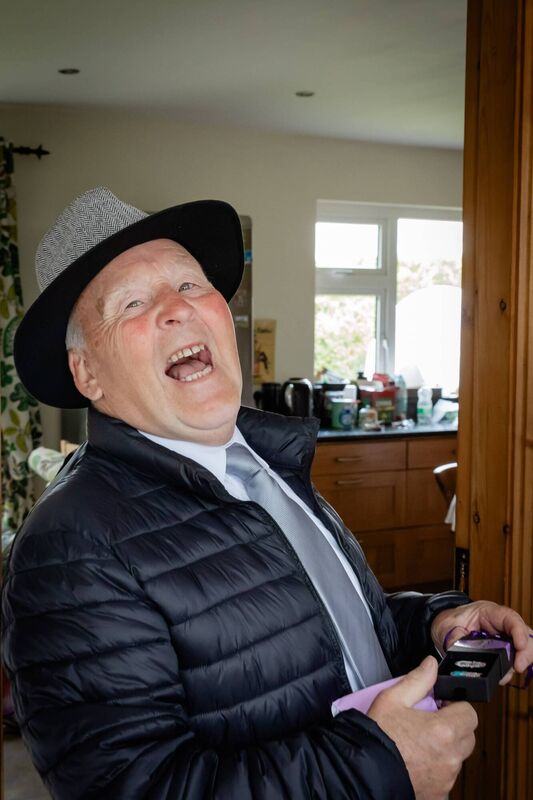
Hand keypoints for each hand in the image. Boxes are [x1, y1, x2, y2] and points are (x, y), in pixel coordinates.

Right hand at [368, 656, 476, 799]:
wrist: (364, 773)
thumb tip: (431, 665)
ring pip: (457, 757)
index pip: (469, 713)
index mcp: (444, 730)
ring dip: (446, 749)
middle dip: (454, 727)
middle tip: (431, 722)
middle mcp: (450, 757)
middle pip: (467, 736)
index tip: (442, 706)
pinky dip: (437, 769)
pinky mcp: (439, 794)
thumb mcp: (393, 699)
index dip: (455, 706)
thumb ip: (418, 680)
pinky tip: (417, 762)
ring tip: (419, 743)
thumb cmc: (378, 737)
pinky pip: (446, 777)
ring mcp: (446, 778)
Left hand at [431, 600, 532, 683]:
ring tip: (506, 673)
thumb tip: (461, 653)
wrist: (444, 626)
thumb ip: (455, 640)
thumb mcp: (447, 627)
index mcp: (488, 612)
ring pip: (524, 648)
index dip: (519, 632)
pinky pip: (514, 658)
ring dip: (520, 661)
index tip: (520, 646)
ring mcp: (504, 638)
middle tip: (518, 666)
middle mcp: (500, 624)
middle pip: (524, 634)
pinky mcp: (502, 650)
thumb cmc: (449, 621)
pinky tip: (504, 674)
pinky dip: (512, 668)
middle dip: (525, 651)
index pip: (510, 618)